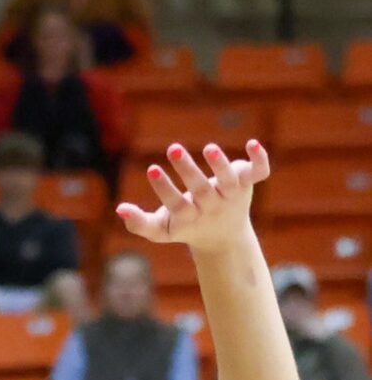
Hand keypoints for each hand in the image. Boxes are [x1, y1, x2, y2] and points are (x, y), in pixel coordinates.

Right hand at [116, 141, 269, 252]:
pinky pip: (259, 172)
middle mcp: (212, 206)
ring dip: (221, 165)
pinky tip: (252, 143)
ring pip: (230, 181)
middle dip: (188, 170)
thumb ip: (139, 223)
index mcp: (190, 217)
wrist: (224, 236)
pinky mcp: (246, 183)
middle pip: (203, 191)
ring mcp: (231, 194)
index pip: (177, 205)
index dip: (165, 189)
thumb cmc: (185, 227)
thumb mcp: (161, 229)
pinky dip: (260, 159)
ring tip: (209, 147)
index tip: (151, 169)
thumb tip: (120, 209)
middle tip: (173, 149)